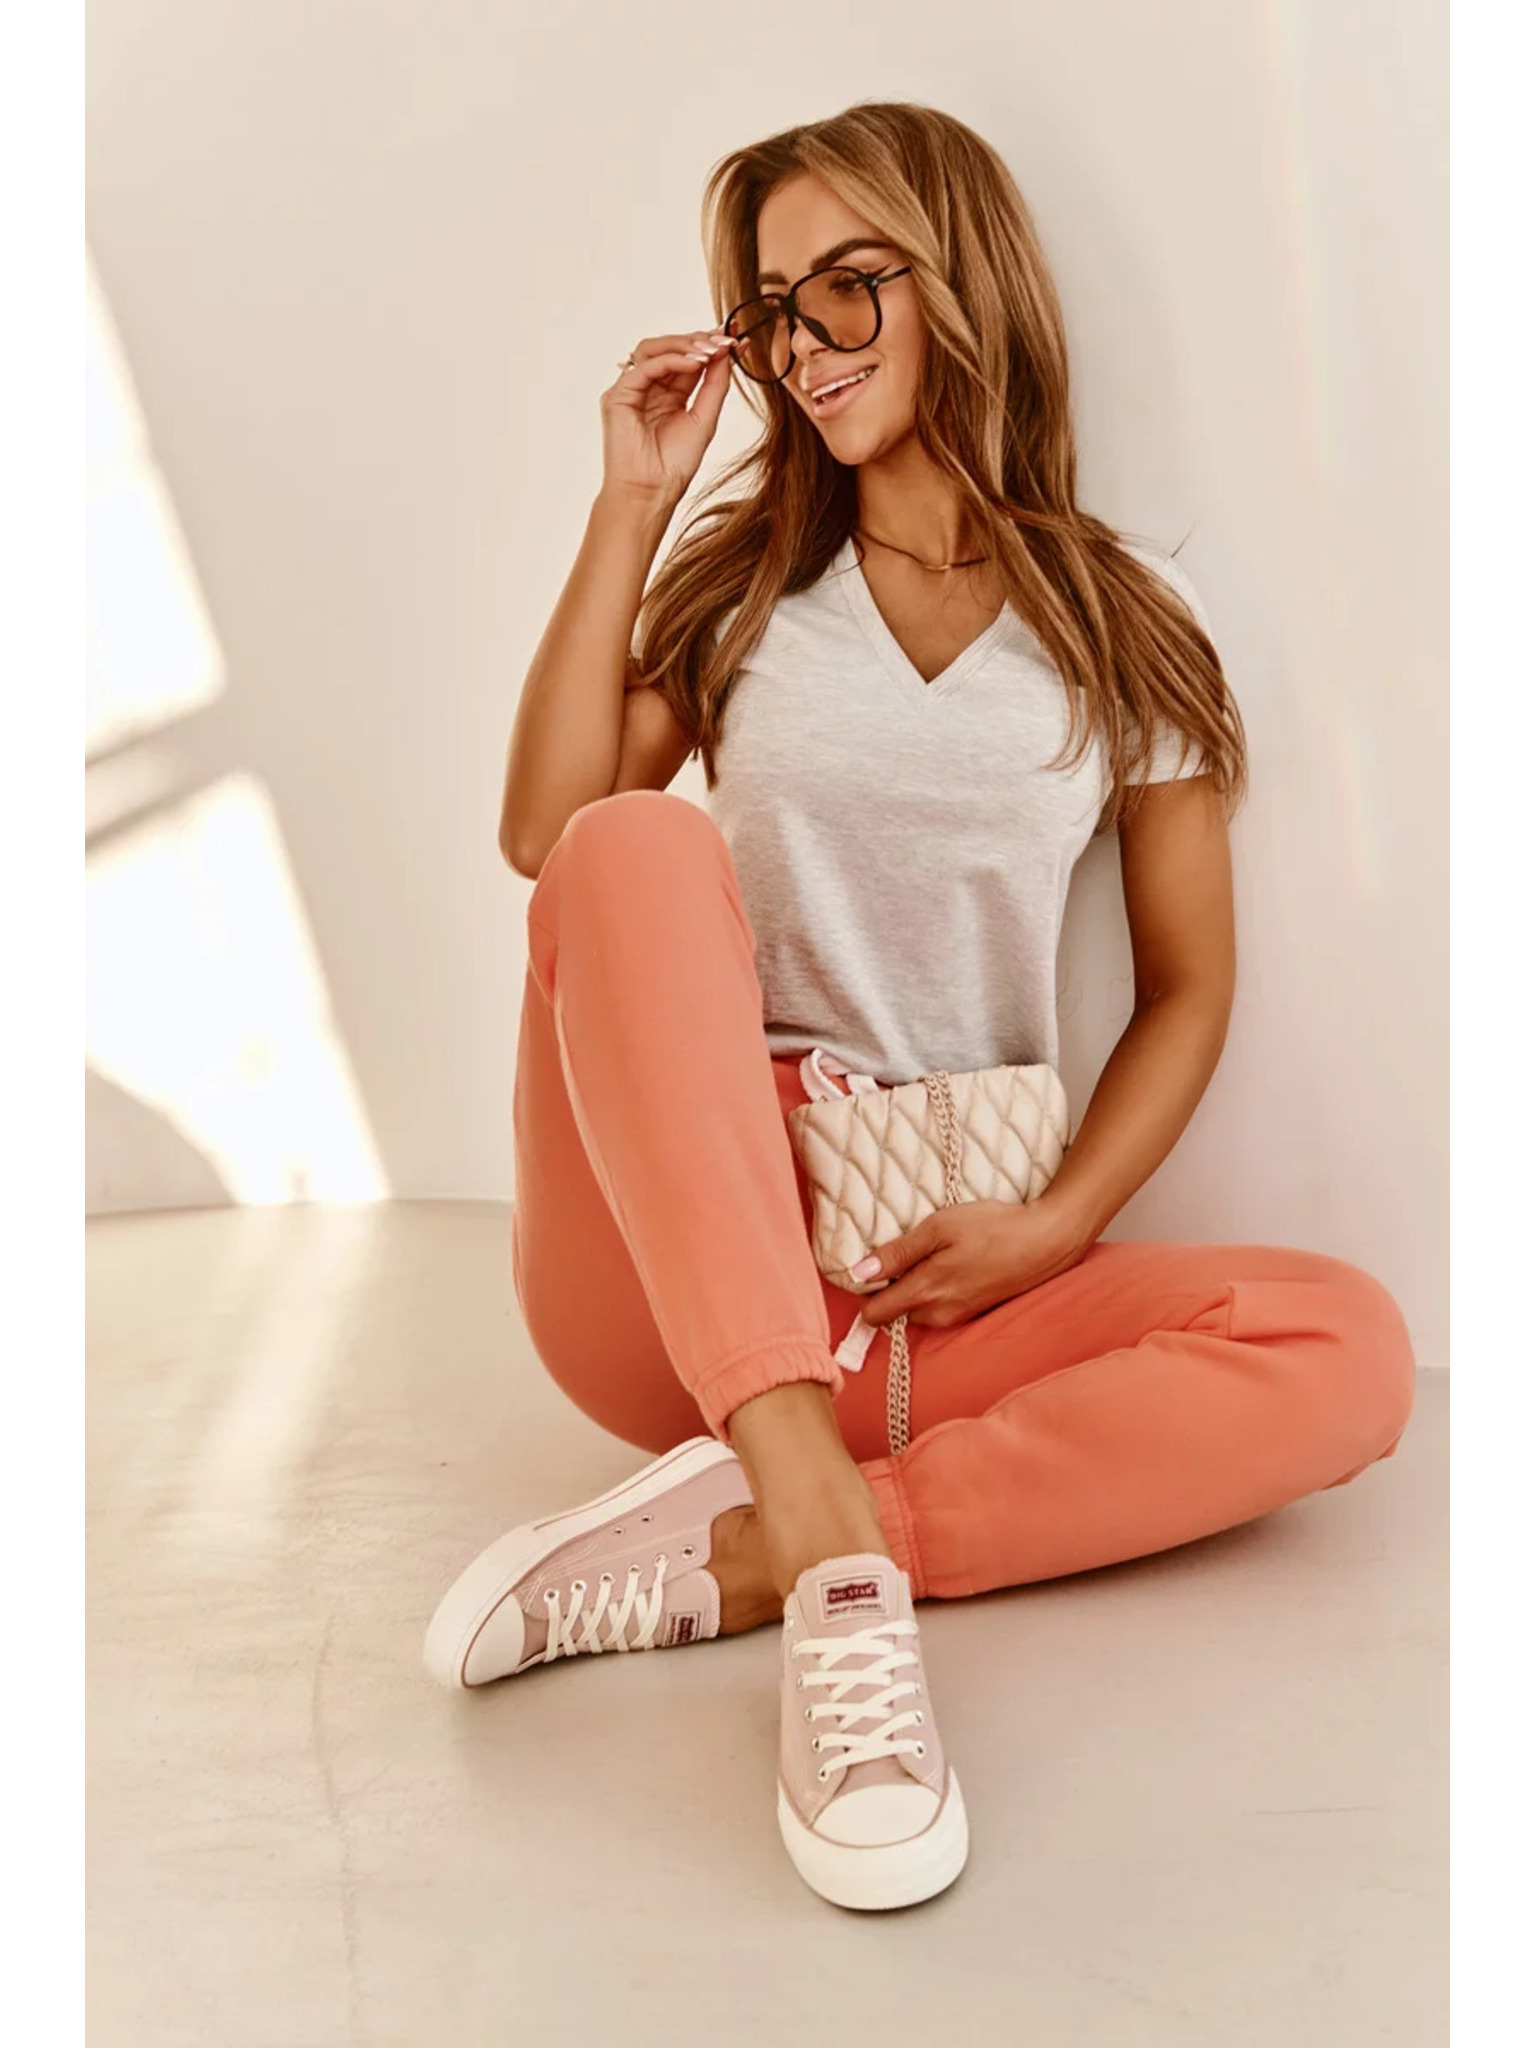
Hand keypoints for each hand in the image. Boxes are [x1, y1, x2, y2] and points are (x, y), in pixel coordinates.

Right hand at [600, 326, 738, 503]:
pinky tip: (695, 363)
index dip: (710, 345)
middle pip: (670, 348)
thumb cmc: (674, 464)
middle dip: (699, 340)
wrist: (652, 492)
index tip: (735, 337)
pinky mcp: (618, 395)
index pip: (688, 359)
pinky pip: (645, 366)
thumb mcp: (705, 418)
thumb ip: (715, 385)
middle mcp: (648, 387)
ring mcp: (631, 389)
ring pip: (653, 349)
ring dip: (684, 345)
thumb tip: (727, 352)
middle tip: (725, 339)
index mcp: (668, 394)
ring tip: (710, 351)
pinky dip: (671, 359)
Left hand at [851, 1197, 1090, 1332]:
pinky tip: (952, 1263)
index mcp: (925, 1294)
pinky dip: (936, 1289)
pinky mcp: (971, 1313)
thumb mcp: (938, 1228)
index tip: (870, 1266)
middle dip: (890, 1287)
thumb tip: (858, 1273)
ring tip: (933, 1253)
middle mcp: (938, 1314)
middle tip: (907, 1251)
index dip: (865, 1291)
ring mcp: (956, 1317)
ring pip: (916, 1309)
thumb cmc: (992, 1228)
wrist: (1046, 1242)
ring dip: (915, 1287)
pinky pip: (938, 1307)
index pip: (873, 1315)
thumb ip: (897, 1253)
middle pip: (892, 1312)